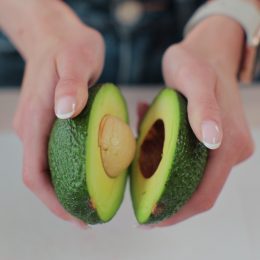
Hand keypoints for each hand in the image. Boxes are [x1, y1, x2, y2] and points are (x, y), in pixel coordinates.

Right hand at [12, 3, 103, 226]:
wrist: (58, 37)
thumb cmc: (69, 46)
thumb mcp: (76, 59)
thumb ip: (71, 84)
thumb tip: (65, 111)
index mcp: (36, 119)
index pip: (35, 173)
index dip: (53, 201)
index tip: (76, 216)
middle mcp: (34, 128)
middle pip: (42, 178)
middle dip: (63, 202)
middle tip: (90, 217)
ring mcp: (42, 126)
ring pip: (50, 168)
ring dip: (68, 189)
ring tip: (93, 201)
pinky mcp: (52, 122)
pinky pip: (59, 154)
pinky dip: (73, 170)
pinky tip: (93, 174)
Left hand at [154, 16, 254, 226]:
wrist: (205, 51)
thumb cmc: (196, 61)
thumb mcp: (194, 78)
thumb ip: (204, 108)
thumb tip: (214, 141)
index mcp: (230, 144)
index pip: (204, 195)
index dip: (176, 212)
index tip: (148, 219)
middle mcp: (229, 150)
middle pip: (197, 192)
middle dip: (166, 200)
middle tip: (137, 201)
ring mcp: (221, 147)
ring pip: (188, 176)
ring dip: (161, 175)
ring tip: (136, 163)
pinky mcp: (210, 141)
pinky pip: (185, 158)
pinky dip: (163, 155)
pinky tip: (146, 137)